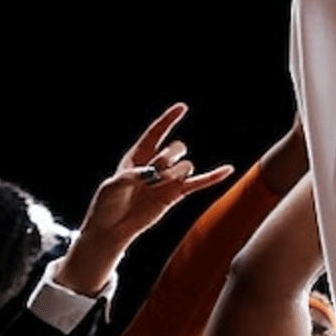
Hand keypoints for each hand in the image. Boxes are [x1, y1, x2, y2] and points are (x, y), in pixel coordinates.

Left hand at [54, 103, 235, 295]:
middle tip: (153, 174)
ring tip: (160, 186)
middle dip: (168, 157)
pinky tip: (228, 170)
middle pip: (175, 148)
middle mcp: (155, 165)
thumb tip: (151, 173)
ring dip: (176, 173)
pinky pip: (199, 183)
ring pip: (186, 165)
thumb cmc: (107, 205)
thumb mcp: (111, 187)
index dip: (168, 120)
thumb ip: (131, 176)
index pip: (156, 133)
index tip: (182, 107)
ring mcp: (167, 179)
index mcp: (137, 157)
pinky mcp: (175, 194)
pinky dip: (213, 177)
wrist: (113, 228)